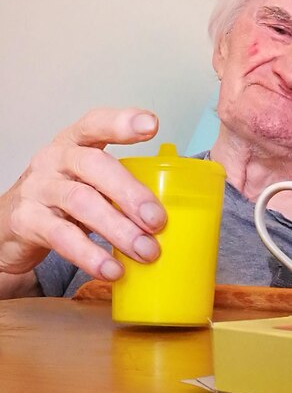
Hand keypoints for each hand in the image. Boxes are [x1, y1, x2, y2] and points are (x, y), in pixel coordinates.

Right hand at [0, 108, 166, 280]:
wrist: (10, 226)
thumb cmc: (63, 199)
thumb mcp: (88, 181)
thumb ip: (120, 185)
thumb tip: (174, 211)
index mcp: (75, 143)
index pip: (96, 123)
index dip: (122, 122)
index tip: (151, 125)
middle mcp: (54, 158)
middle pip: (94, 165)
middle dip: (131, 192)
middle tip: (158, 220)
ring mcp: (38, 188)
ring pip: (81, 201)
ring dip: (118, 228)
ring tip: (146, 251)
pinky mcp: (27, 221)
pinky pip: (62, 237)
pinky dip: (90, 254)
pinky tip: (112, 269)